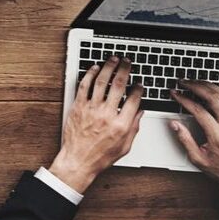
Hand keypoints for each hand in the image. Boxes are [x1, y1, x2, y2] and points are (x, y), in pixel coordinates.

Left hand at [48, 56, 143, 192]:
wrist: (78, 160)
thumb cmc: (100, 156)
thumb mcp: (125, 146)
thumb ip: (134, 127)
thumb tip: (140, 111)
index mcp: (121, 125)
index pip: (134, 100)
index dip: (138, 88)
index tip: (140, 83)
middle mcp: (107, 114)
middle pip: (118, 85)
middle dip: (124, 70)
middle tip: (127, 62)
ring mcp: (91, 109)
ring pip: (101, 81)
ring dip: (108, 67)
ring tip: (113, 59)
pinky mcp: (78, 106)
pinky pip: (84, 86)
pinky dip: (90, 74)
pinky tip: (95, 68)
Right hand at [171, 80, 218, 206]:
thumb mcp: (197, 158)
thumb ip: (184, 140)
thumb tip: (174, 124)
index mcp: (218, 136)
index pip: (199, 110)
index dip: (184, 100)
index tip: (175, 94)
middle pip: (214, 98)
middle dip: (196, 86)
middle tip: (184, 82)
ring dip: (210, 86)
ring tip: (197, 82)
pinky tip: (213, 90)